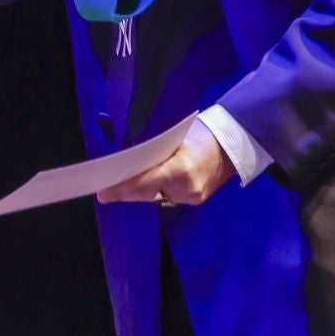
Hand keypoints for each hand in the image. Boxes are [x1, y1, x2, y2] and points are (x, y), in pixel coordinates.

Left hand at [96, 118, 234, 207]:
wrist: (231, 146)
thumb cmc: (199, 135)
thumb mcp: (174, 139)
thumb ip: (153, 153)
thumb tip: (126, 163)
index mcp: (180, 168)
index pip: (145, 183)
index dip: (122, 189)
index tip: (103, 193)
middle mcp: (186, 187)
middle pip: (147, 194)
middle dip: (125, 192)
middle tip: (105, 193)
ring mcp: (192, 197)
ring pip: (156, 198)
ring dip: (139, 192)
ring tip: (119, 188)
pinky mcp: (196, 201)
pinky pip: (168, 198)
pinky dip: (155, 192)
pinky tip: (143, 188)